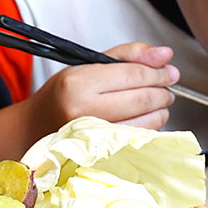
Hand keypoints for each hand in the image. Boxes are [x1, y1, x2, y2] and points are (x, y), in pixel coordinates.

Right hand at [30, 42, 179, 135]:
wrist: (38, 127)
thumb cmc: (65, 93)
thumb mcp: (90, 64)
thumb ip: (129, 55)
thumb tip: (165, 54)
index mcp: (78, 83)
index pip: (132, 75)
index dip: (158, 72)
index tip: (169, 71)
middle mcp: (83, 111)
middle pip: (142, 99)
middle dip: (163, 91)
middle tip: (166, 86)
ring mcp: (93, 136)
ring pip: (146, 122)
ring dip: (160, 111)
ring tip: (156, 102)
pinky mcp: (103, 153)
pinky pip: (140, 138)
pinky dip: (151, 126)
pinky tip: (145, 118)